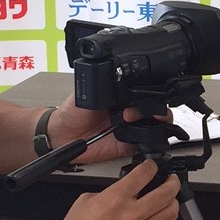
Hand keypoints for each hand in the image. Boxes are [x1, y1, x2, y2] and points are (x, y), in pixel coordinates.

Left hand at [47, 95, 170, 165]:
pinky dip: (146, 142)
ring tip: (130, 121)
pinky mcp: (128, 144)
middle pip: (156, 107)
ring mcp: (131, 127)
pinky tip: (136, 137)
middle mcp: (129, 110)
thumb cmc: (72, 112)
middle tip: (132, 112)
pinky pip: (145, 144)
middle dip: (154, 108)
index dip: (151, 92)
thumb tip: (109, 74)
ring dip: (152, 123)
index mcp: (122, 95)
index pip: (146, 90)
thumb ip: (100, 86)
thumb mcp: (86, 94)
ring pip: (156, 125)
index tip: (145, 94)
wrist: (63, 136)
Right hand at [50, 159, 179, 219]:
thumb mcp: (86, 200)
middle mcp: (131, 215)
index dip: (152, 166)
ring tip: (168, 200)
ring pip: (170, 214)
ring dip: (172, 203)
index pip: (145, 173)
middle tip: (171, 181)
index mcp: (116, 198)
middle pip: (167, 193)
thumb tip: (122, 191)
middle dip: (173, 182)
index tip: (152, 167)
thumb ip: (109, 193)